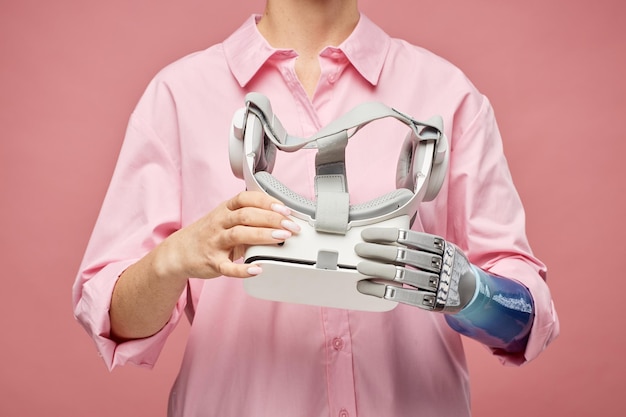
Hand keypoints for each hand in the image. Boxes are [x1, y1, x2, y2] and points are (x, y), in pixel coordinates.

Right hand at [153, 191, 300, 280]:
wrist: (179, 253)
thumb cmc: (209, 234)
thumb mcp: (226, 219)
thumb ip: (250, 218)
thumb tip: (282, 219)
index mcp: (225, 210)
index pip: (246, 199)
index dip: (266, 202)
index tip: (285, 208)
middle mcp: (219, 223)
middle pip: (246, 215)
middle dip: (271, 219)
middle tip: (291, 225)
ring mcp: (215, 242)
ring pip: (239, 235)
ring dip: (262, 235)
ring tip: (282, 238)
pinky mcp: (213, 263)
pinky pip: (228, 267)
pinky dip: (243, 269)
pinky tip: (258, 268)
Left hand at [354, 228, 475, 312]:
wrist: (471, 291)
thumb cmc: (447, 265)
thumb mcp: (443, 248)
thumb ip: (421, 242)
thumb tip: (388, 234)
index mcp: (441, 246)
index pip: (410, 237)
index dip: (387, 235)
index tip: (367, 235)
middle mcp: (440, 264)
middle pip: (404, 255)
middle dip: (378, 251)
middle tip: (360, 249)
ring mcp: (436, 284)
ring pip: (401, 275)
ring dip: (377, 270)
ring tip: (360, 267)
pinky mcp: (431, 302)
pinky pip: (402, 296)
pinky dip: (381, 290)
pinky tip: (366, 287)